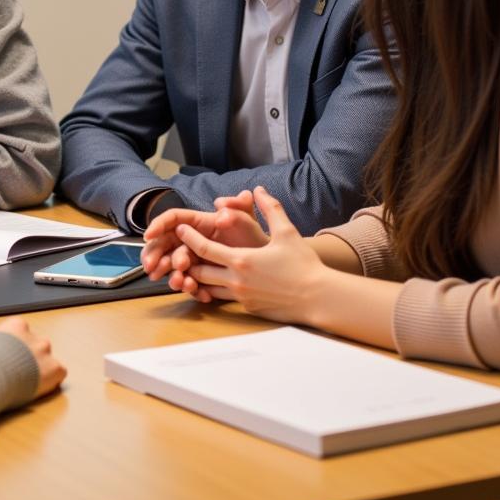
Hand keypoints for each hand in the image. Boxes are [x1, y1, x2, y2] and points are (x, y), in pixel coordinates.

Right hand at [0, 317, 65, 397]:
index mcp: (17, 325)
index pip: (22, 334)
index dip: (15, 350)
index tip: (9, 360)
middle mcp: (34, 335)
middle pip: (37, 345)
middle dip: (30, 358)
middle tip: (18, 373)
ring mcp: (46, 351)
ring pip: (48, 359)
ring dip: (40, 369)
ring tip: (27, 382)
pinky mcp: (55, 368)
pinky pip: (59, 374)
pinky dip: (52, 382)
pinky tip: (39, 388)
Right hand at [141, 202, 267, 285]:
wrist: (270, 265)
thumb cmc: (256, 239)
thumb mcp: (248, 220)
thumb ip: (237, 207)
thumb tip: (221, 205)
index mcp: (199, 223)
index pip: (173, 219)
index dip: (158, 225)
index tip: (148, 236)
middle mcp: (193, 240)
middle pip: (166, 244)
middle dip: (157, 256)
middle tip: (154, 268)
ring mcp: (195, 259)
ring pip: (174, 266)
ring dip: (172, 274)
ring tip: (179, 282)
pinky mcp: (201, 277)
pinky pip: (189, 282)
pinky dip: (190, 287)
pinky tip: (195, 290)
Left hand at [173, 186, 328, 318]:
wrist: (319, 299)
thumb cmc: (304, 265)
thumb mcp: (287, 232)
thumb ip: (270, 208)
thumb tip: (259, 190)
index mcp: (241, 260)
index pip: (204, 248)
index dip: (189, 238)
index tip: (179, 229)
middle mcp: (236, 281)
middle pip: (199, 271)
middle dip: (188, 260)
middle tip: (179, 249)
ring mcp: (241, 298)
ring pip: (209, 288)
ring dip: (199, 278)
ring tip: (191, 266)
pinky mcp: (249, 309)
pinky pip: (224, 299)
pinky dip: (215, 290)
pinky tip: (215, 283)